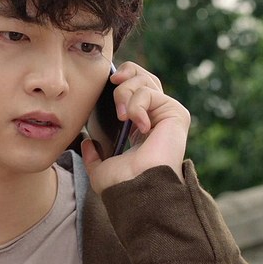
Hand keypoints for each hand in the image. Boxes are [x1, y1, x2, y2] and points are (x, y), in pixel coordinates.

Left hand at [81, 62, 190, 194]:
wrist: (136, 189)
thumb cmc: (122, 184)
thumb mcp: (100, 169)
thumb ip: (93, 156)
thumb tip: (87, 143)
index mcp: (140, 129)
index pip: (135, 90)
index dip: (122, 80)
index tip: (109, 82)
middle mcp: (156, 118)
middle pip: (144, 77)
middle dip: (126, 74)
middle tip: (113, 82)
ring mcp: (167, 115)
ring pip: (145, 81)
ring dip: (126, 92)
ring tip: (122, 116)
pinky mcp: (175, 113)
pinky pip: (150, 93)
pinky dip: (138, 105)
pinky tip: (138, 124)